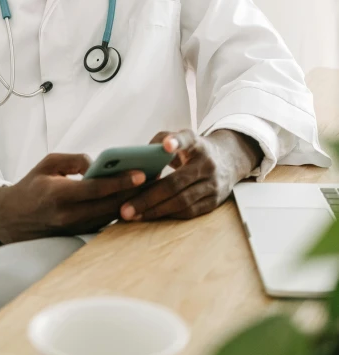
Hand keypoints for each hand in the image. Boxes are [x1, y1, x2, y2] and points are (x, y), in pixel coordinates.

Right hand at [0, 153, 146, 244]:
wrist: (12, 218)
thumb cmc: (32, 185)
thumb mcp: (48, 163)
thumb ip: (74, 160)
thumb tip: (99, 163)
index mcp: (58, 195)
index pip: (95, 189)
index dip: (120, 182)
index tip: (141, 173)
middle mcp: (68, 216)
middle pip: (109, 205)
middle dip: (134, 192)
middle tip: (156, 177)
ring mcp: (74, 229)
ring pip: (110, 216)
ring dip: (132, 202)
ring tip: (151, 186)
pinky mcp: (79, 235)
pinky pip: (105, 223)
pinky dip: (120, 210)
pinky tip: (135, 198)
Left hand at [119, 128, 261, 221]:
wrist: (228, 160)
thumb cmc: (193, 150)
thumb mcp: (180, 138)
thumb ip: (158, 144)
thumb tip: (140, 168)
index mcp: (196, 143)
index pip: (187, 140)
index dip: (177, 142)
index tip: (167, 145)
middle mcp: (207, 163)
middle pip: (175, 183)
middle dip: (148, 198)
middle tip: (124, 208)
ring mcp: (213, 184)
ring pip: (181, 202)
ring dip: (155, 211)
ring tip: (133, 214)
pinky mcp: (214, 201)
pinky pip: (188, 212)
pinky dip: (168, 215)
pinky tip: (151, 216)